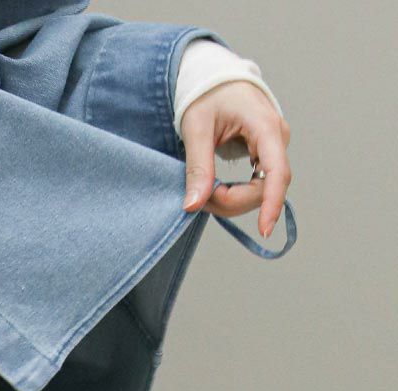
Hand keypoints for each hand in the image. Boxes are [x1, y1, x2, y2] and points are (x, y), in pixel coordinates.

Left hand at [181, 79, 291, 240]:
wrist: (215, 78)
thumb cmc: (207, 95)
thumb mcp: (196, 128)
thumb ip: (197, 167)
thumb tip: (194, 205)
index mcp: (265, 126)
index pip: (277, 172)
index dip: (273, 203)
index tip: (264, 230)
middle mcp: (277, 139)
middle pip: (265, 189)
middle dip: (232, 201)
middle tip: (199, 197)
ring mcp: (273, 148)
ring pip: (259, 191)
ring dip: (230, 200)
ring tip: (204, 190)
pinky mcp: (265, 156)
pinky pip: (255, 185)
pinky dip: (233, 194)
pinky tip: (215, 190)